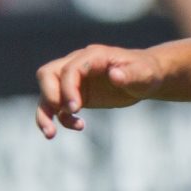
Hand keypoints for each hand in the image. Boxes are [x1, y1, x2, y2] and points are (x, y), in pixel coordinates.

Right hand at [34, 43, 161, 136]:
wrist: (145, 78)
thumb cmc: (146, 72)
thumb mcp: (144, 74)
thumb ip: (131, 74)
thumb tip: (115, 75)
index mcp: (94, 55)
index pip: (69, 69)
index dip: (68, 88)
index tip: (76, 108)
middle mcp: (78, 64)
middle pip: (47, 74)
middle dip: (49, 95)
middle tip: (67, 112)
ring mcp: (73, 79)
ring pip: (46, 93)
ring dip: (44, 114)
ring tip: (51, 134)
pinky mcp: (73, 94)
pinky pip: (56, 107)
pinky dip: (60, 119)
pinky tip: (79, 126)